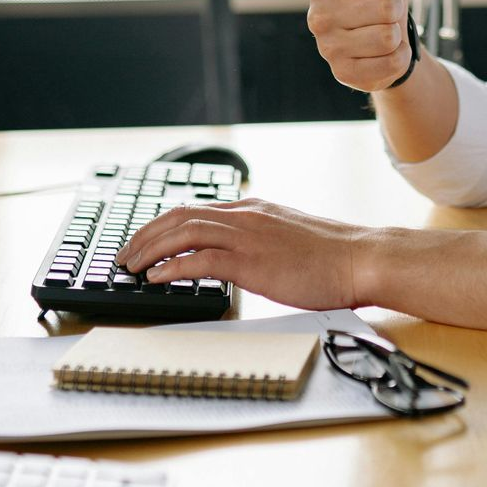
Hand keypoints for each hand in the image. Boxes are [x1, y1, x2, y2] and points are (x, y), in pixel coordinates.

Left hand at [115, 199, 365, 310]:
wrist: (360, 258)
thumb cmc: (331, 256)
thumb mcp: (286, 237)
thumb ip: (258, 238)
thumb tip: (234, 256)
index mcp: (252, 209)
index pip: (194, 208)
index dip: (162, 223)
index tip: (143, 239)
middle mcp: (245, 215)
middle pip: (180, 215)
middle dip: (146, 234)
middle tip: (125, 255)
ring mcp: (248, 236)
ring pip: (184, 232)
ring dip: (151, 249)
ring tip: (132, 266)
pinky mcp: (252, 261)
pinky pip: (201, 260)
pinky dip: (173, 267)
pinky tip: (157, 277)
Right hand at [307, 0, 412, 91]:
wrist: (385, 32)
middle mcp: (317, 18)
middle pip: (386, 9)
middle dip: (395, 8)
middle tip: (382, 11)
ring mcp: (328, 50)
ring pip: (388, 39)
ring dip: (395, 34)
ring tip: (381, 30)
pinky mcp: (344, 76)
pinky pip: (389, 66)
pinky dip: (395, 59)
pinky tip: (381, 54)